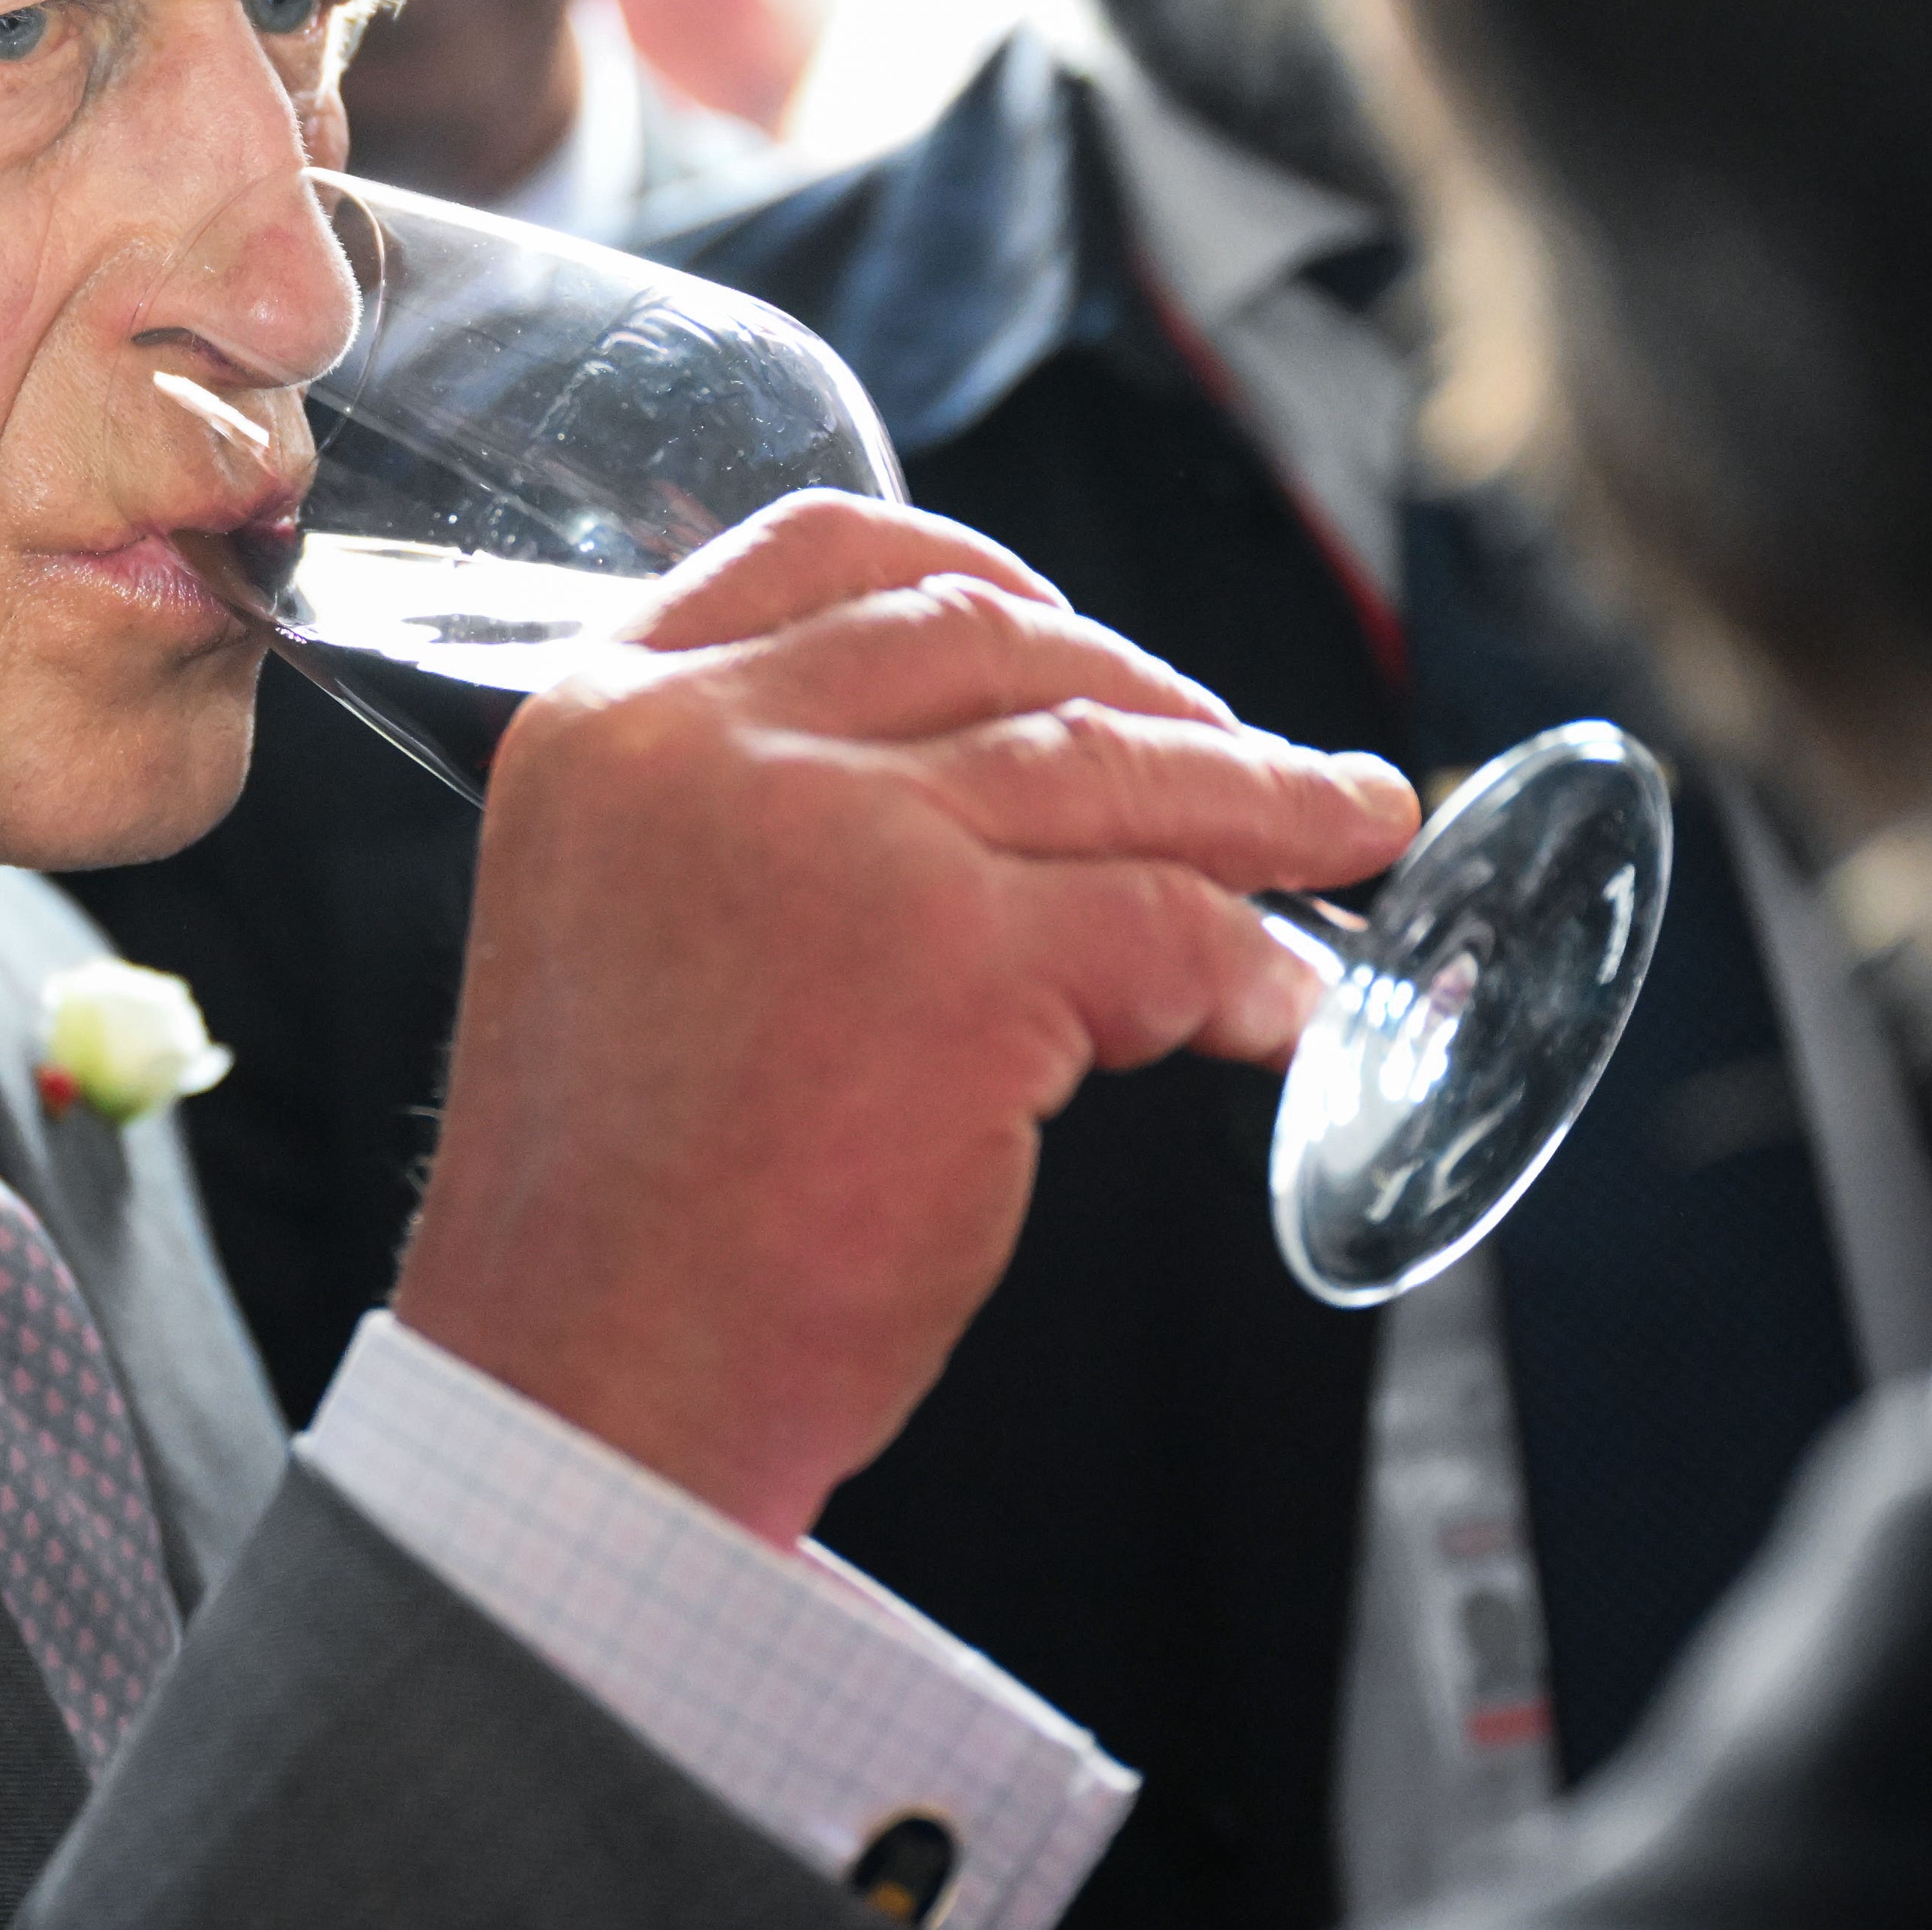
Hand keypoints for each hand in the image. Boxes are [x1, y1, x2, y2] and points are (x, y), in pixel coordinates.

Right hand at [389, 490, 1417, 1545]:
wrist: (587, 1382)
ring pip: (1109, 766)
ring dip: (1258, 802)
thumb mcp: (622, 926)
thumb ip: (749, 818)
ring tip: (1344, 827)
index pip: (823, 549)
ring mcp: (841, 840)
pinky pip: (1168, 927)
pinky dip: (1252, 968)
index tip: (1071, 621)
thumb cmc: (612, 1207)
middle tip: (1250, 760)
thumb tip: (979, 779)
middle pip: (992, 644)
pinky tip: (1283, 1007)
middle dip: (1149, 693)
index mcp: (606, 721)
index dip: (978, 573)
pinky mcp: (961, 962)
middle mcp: (709, 745)